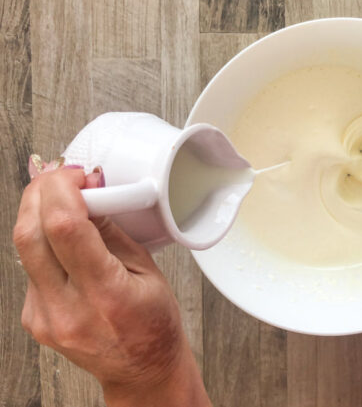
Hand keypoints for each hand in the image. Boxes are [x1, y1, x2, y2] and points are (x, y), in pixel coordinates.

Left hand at [13, 167, 210, 406]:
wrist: (142, 369)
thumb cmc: (154, 325)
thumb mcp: (146, 271)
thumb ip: (110, 232)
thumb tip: (88, 194)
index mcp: (104, 295)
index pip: (64, 227)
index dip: (63, 189)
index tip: (77, 175)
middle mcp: (65, 308)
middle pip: (29, 233)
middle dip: (41, 192)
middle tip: (62, 177)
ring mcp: (43, 317)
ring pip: (23, 247)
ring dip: (39, 213)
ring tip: (64, 200)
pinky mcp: (33, 318)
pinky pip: (29, 265)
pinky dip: (43, 240)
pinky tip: (64, 237)